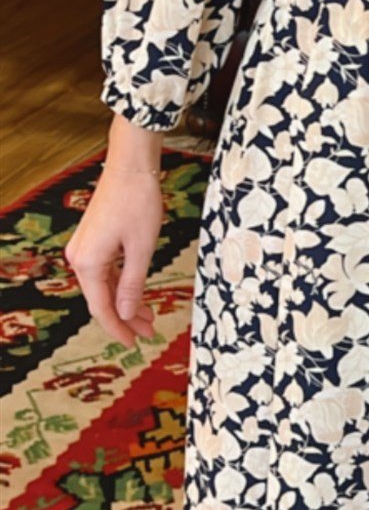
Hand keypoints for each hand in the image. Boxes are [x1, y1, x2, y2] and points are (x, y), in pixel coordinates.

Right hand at [64, 117, 164, 346]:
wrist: (131, 165)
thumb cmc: (138, 202)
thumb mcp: (141, 249)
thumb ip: (132, 285)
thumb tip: (124, 315)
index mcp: (88, 263)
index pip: (102, 308)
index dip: (118, 329)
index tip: (135, 344)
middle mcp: (79, 258)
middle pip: (101, 299)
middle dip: (124, 317)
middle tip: (148, 332)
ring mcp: (84, 248)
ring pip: (104, 285)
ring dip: (125, 301)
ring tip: (148, 317)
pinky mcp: (93, 239)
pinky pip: (105, 270)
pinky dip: (121, 284)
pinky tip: (137, 293)